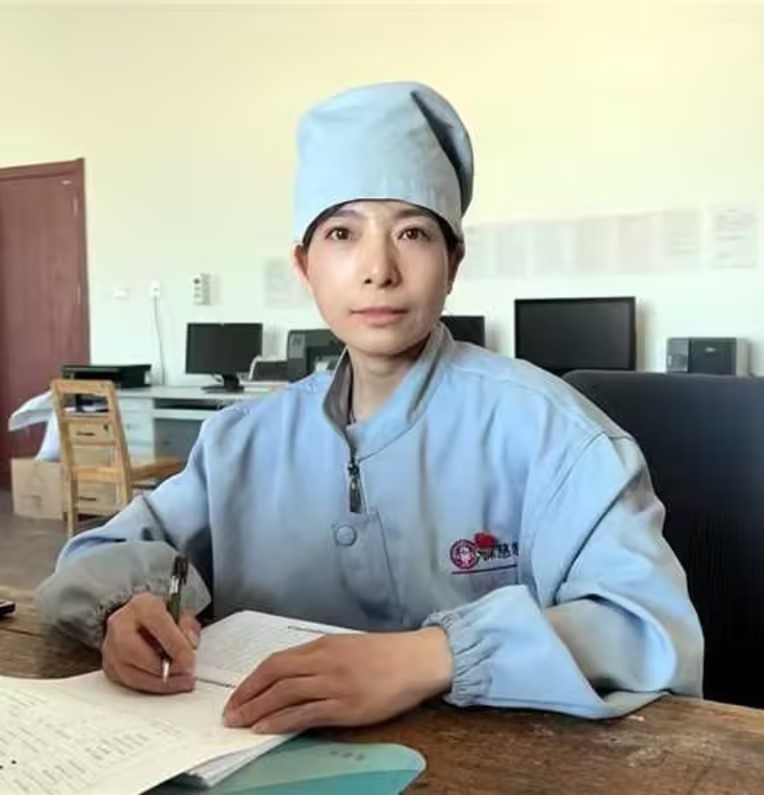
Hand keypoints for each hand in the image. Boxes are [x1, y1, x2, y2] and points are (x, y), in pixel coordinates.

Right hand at [101, 592, 199, 693]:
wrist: (137, 620)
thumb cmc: (160, 616)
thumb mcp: (180, 611)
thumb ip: (188, 625)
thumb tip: (190, 644)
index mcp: (141, 605)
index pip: (158, 624)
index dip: (175, 645)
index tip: (190, 660)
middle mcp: (120, 625)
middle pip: (138, 653)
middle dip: (165, 668)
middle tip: (185, 673)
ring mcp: (110, 647)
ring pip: (132, 673)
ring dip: (160, 683)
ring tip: (180, 682)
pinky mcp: (109, 666)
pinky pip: (129, 683)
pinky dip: (151, 686)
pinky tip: (166, 685)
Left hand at [223, 628, 452, 732]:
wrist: (418, 660)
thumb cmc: (385, 654)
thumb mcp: (347, 646)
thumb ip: (320, 658)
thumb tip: (291, 675)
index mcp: (323, 645)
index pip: (276, 661)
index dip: (252, 679)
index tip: (236, 694)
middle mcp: (324, 662)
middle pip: (275, 677)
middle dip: (247, 695)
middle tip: (229, 713)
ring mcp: (335, 684)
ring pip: (285, 695)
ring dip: (257, 710)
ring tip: (239, 724)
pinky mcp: (347, 706)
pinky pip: (305, 714)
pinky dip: (280, 721)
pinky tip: (265, 729)